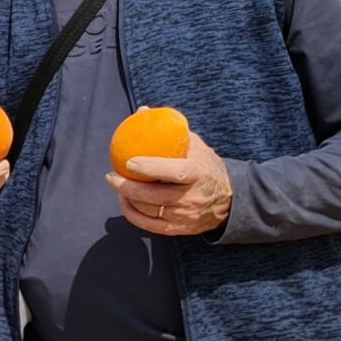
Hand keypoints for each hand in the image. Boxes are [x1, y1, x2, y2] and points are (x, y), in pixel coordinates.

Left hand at [109, 129, 232, 235]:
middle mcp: (193, 198)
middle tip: (111, 176)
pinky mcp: (179, 229)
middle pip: (153, 196)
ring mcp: (186, 216)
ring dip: (127, 199)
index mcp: (199, 174)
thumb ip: (171, 131)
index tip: (129, 162)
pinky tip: (125, 201)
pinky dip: (132, 214)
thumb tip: (142, 111)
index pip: (174, 172)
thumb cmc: (206, 167)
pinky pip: (149, 225)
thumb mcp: (196, 147)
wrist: (229, 200)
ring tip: (118, 186)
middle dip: (126, 187)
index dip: (150, 168)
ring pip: (148, 210)